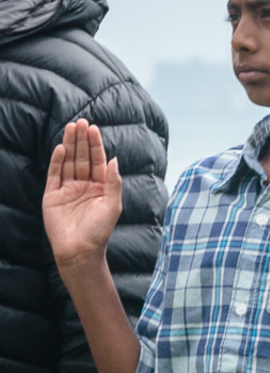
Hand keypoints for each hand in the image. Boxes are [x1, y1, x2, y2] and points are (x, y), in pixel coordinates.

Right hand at [43, 119, 121, 271]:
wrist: (80, 251)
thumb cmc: (99, 231)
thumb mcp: (113, 205)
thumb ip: (114, 182)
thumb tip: (114, 159)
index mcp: (100, 187)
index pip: (97, 161)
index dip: (95, 145)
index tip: (94, 128)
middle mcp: (84, 186)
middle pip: (82, 157)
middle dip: (82, 140)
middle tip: (81, 122)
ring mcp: (67, 189)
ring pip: (68, 162)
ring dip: (69, 145)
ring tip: (70, 127)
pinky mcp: (52, 196)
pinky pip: (54, 175)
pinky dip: (57, 161)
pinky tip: (61, 148)